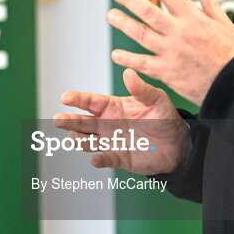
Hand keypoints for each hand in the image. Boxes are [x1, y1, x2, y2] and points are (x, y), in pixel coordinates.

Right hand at [57, 68, 190, 174]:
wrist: (176, 144)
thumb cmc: (164, 118)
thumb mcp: (156, 99)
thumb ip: (141, 88)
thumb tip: (128, 73)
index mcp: (113, 107)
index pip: (91, 102)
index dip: (77, 99)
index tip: (65, 97)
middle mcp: (107, 124)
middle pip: (82, 122)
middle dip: (69, 121)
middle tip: (58, 119)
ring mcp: (110, 141)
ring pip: (87, 141)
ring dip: (78, 140)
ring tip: (73, 138)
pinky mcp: (119, 158)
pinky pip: (105, 159)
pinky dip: (99, 160)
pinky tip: (95, 159)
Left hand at [107, 0, 233, 105]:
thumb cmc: (232, 55)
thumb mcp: (226, 26)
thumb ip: (212, 6)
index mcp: (195, 19)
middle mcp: (180, 33)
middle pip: (149, 12)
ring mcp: (172, 52)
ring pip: (142, 34)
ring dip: (124, 24)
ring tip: (110, 15)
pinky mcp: (167, 72)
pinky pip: (143, 64)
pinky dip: (128, 59)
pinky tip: (116, 54)